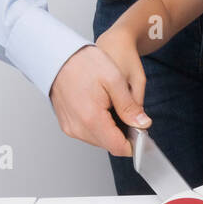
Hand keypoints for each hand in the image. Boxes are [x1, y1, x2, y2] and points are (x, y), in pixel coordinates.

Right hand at [49, 42, 150, 157]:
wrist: (59, 55)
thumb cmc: (85, 63)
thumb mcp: (115, 80)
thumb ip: (130, 106)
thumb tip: (143, 124)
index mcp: (91, 119)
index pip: (119, 148)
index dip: (134, 142)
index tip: (140, 127)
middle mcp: (78, 128)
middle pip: (109, 145)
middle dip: (122, 133)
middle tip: (126, 109)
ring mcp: (70, 127)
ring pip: (99, 139)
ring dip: (110, 128)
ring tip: (110, 104)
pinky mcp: (66, 124)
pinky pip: (87, 132)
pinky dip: (98, 124)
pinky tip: (100, 105)